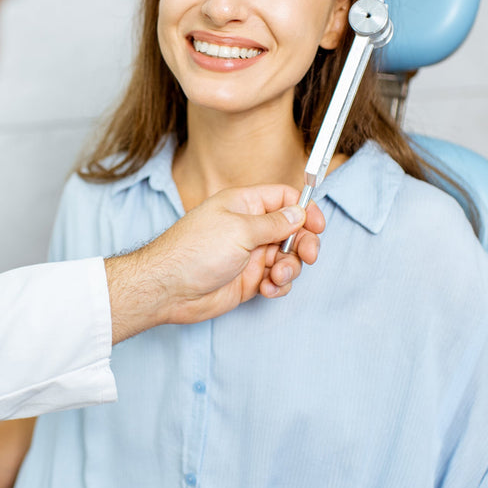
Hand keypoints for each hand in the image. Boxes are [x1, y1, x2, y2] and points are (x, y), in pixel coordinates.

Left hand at [105, 185, 323, 341]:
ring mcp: (249, 254)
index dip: (304, 209)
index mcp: (243, 205)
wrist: (168, 289)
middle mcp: (248, 228)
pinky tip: (267, 289)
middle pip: (292, 230)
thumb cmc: (194, 251)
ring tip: (276, 277)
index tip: (318, 225)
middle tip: (308, 255)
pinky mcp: (248, 280)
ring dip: (290, 268)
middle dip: (304, 243)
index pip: (283, 198)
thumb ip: (274, 223)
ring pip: (287, 258)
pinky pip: (276, 280)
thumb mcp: (239, 229)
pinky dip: (278, 285)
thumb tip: (299, 213)